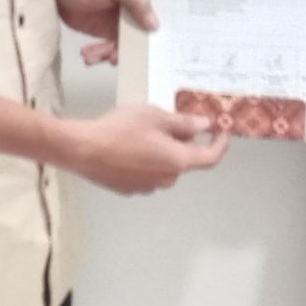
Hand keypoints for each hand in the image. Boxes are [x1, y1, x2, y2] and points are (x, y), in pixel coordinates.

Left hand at [48, 0, 154, 65]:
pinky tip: (89, 56)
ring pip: (125, 44)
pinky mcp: (106, 32)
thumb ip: (136, 0)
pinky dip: (100, 55)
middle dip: (131, 49)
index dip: (159, 28)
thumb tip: (154, 24)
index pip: (157, 11)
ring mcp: (120, 22)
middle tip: (114, 56)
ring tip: (95, 56)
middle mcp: (132, 8)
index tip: (156, 46)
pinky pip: (110, 48)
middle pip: (142, 33)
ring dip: (110, 54)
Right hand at [56, 102, 228, 193]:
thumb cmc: (121, 130)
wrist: (83, 149)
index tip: (222, 132)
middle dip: (182, 143)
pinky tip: (127, 146)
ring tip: (142, 132)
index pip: (210, 158)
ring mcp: (146, 187)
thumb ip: (183, 123)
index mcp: (178, 161)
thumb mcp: (156, 116)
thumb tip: (204, 125)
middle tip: (168, 122)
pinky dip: (144, 161)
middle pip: (184, 161)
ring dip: (162, 152)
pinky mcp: (128, 189)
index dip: (220, 144)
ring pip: (164, 168)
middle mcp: (166, 179)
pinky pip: (145, 173)